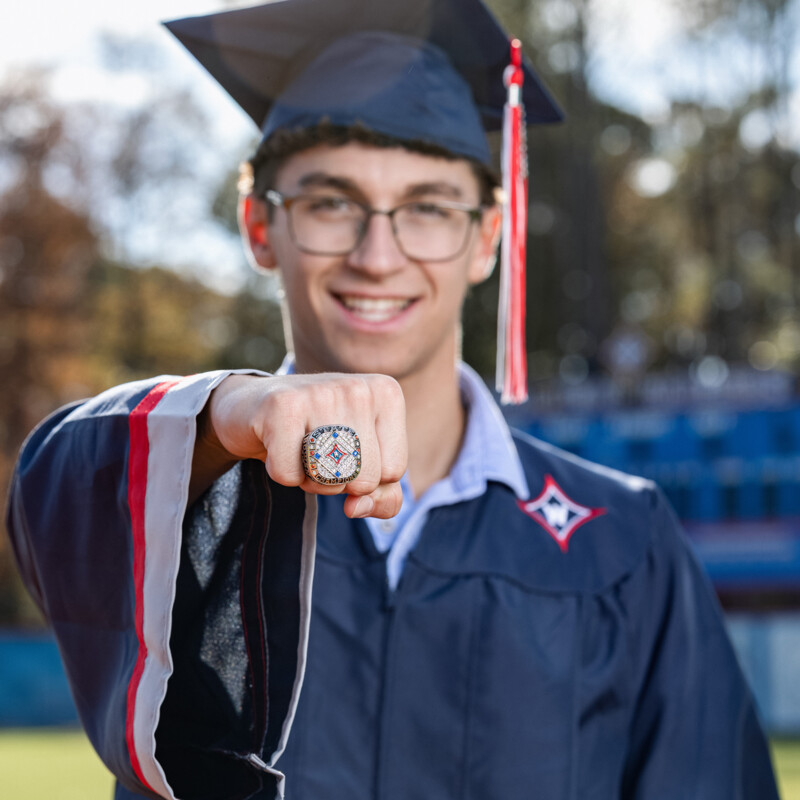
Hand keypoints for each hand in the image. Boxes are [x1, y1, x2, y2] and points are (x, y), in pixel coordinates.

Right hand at [197, 373, 406, 518]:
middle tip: (318, 453)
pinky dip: (281, 473)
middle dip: (337, 482)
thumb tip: (357, 508)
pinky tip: (276, 443)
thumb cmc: (316, 437)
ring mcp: (321, 392)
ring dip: (310, 480)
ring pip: (330, 479)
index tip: (344, 451)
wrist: (251, 406)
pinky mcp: (281, 405)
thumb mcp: (361, 464)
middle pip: (364, 479)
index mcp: (387, 394)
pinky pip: (290, 475)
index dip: (365, 478)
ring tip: (299, 449)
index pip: (393, 472)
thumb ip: (383, 496)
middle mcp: (359, 388)